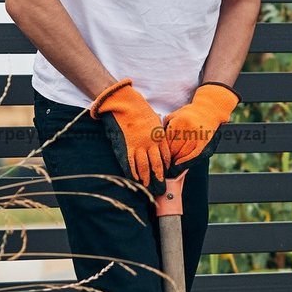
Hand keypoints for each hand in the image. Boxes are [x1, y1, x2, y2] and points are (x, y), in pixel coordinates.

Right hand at [89, 78, 171, 194]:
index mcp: (159, 136)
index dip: (166, 167)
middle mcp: (150, 143)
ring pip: (144, 166)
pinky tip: (135, 179)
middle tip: (161, 189)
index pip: (165, 156)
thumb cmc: (139, 109)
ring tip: (147, 188)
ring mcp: (138, 145)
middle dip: (159, 178)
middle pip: (156, 165)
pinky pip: (130, 163)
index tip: (167, 175)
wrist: (124, 102)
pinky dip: (133, 172)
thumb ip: (156, 132)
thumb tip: (158, 141)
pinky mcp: (126, 146)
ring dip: (146, 178)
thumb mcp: (153, 119)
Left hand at [163, 83, 239, 170]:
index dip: (161, 150)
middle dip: (168, 156)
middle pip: (174, 148)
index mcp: (177, 122)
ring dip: (176, 160)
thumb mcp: (173, 116)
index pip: (166, 141)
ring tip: (170, 164)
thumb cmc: (187, 114)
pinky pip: (194, 155)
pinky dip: (186, 161)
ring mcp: (197, 135)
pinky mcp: (204, 141)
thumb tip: (154, 142)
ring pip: (183, 153)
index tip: (157, 155)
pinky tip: (179, 165)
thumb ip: (164, 126)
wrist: (208, 110)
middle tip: (163, 162)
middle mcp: (187, 128)